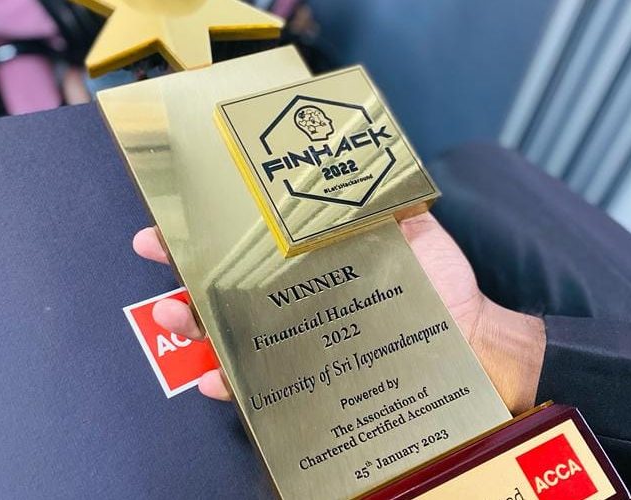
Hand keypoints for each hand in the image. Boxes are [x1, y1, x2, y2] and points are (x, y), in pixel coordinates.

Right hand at [133, 213, 545, 413]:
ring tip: (179, 318)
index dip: (199, 233)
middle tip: (161, 270)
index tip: (163, 226)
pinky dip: (233, 386)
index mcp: (305, 258)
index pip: (243, 241)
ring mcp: (296, 339)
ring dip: (195, 328)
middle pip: (223, 289)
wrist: (469, 337)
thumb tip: (354, 155)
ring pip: (230, 335)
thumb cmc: (440, 281)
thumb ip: (377, 199)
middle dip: (183, 278)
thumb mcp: (408, 225)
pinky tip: (217, 380)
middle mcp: (293, 297)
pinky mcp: (307, 378)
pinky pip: (261, 385)